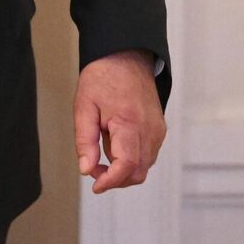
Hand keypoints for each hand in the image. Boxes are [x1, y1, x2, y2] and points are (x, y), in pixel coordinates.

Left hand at [75, 49, 166, 192]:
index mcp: (129, 123)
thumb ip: (84, 140)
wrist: (126, 57)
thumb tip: (86, 169)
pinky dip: (131, 160)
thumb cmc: (103, 78)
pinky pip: (148, 155)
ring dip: (123, 170)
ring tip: (100, 153)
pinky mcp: (159, 130)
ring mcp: (158, 131)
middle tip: (93, 169)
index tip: (95, 185)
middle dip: (115, 179)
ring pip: (144, 167)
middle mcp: (150, 130)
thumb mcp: (84, 106)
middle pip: (137, 172)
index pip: (126, 165)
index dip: (110, 181)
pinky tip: (114, 146)